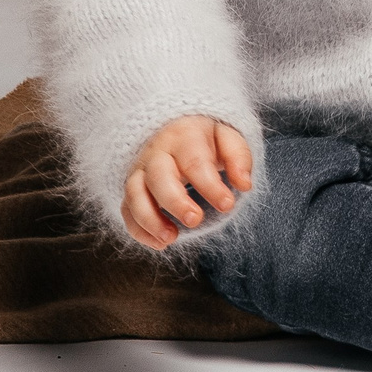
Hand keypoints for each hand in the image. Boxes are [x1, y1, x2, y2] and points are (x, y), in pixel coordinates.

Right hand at [122, 116, 253, 249]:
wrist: (174, 128)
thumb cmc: (205, 139)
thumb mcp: (228, 138)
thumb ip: (238, 158)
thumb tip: (244, 184)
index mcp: (185, 137)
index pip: (195, 162)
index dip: (210, 186)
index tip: (227, 205)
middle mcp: (157, 153)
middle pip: (158, 176)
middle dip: (175, 202)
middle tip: (196, 220)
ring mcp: (140, 171)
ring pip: (134, 193)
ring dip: (150, 220)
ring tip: (170, 239)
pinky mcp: (132, 188)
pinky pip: (126, 209)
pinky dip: (138, 230)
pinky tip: (160, 244)